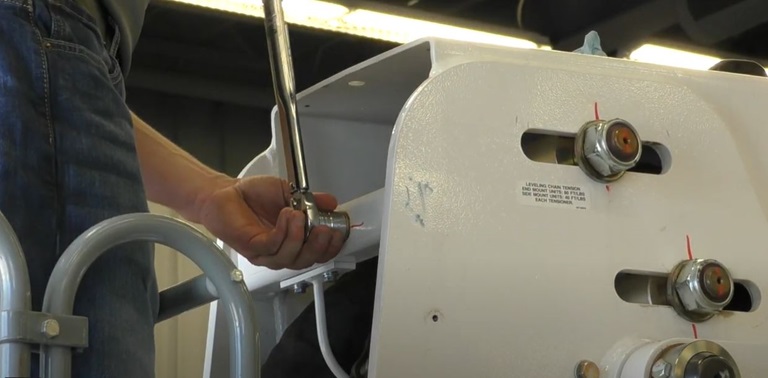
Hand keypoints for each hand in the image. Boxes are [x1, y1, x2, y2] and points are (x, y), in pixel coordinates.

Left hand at [195, 175, 344, 269]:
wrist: (225, 192)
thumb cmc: (253, 195)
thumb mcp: (289, 193)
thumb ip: (312, 200)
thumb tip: (331, 202)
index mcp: (294, 240)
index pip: (318, 253)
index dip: (331, 247)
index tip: (338, 232)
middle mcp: (281, 250)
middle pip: (306, 261)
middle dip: (318, 247)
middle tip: (323, 229)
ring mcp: (266, 252)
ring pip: (290, 258)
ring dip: (298, 237)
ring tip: (299, 215)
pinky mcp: (252, 248)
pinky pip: (272, 247)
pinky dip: (283, 232)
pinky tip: (286, 215)